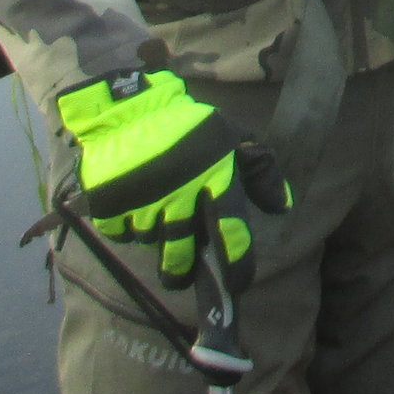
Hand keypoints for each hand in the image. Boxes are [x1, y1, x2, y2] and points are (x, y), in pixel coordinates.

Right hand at [58, 70, 288, 287]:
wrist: (127, 110)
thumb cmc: (187, 125)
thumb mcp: (231, 136)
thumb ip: (260, 171)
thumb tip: (283, 207)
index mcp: (213, 177)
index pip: (230, 229)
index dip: (237, 262)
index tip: (239, 283)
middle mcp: (179, 196)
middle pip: (182, 256)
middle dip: (182, 270)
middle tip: (184, 272)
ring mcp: (143, 203)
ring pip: (152, 243)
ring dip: (156, 236)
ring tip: (157, 213)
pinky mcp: (110, 207)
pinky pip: (123, 234)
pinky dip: (128, 225)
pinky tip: (135, 203)